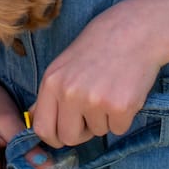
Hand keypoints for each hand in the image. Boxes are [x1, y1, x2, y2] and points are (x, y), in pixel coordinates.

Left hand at [31, 0, 162, 145]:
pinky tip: (123, 92)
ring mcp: (94, 100)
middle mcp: (69, 92)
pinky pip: (118, 130)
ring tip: (109, 89)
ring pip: (97, 133)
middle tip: (92, 110)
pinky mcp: (120, 107)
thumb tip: (35, 121)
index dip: (53, 137)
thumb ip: (51, 94)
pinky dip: (122, 118)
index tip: (63, 135)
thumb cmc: (97, 48)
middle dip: (82, 131)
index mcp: (51, 81)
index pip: (41, 127)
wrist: (132, 31)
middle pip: (69, 137)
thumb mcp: (64, 66)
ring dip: (105, 119)